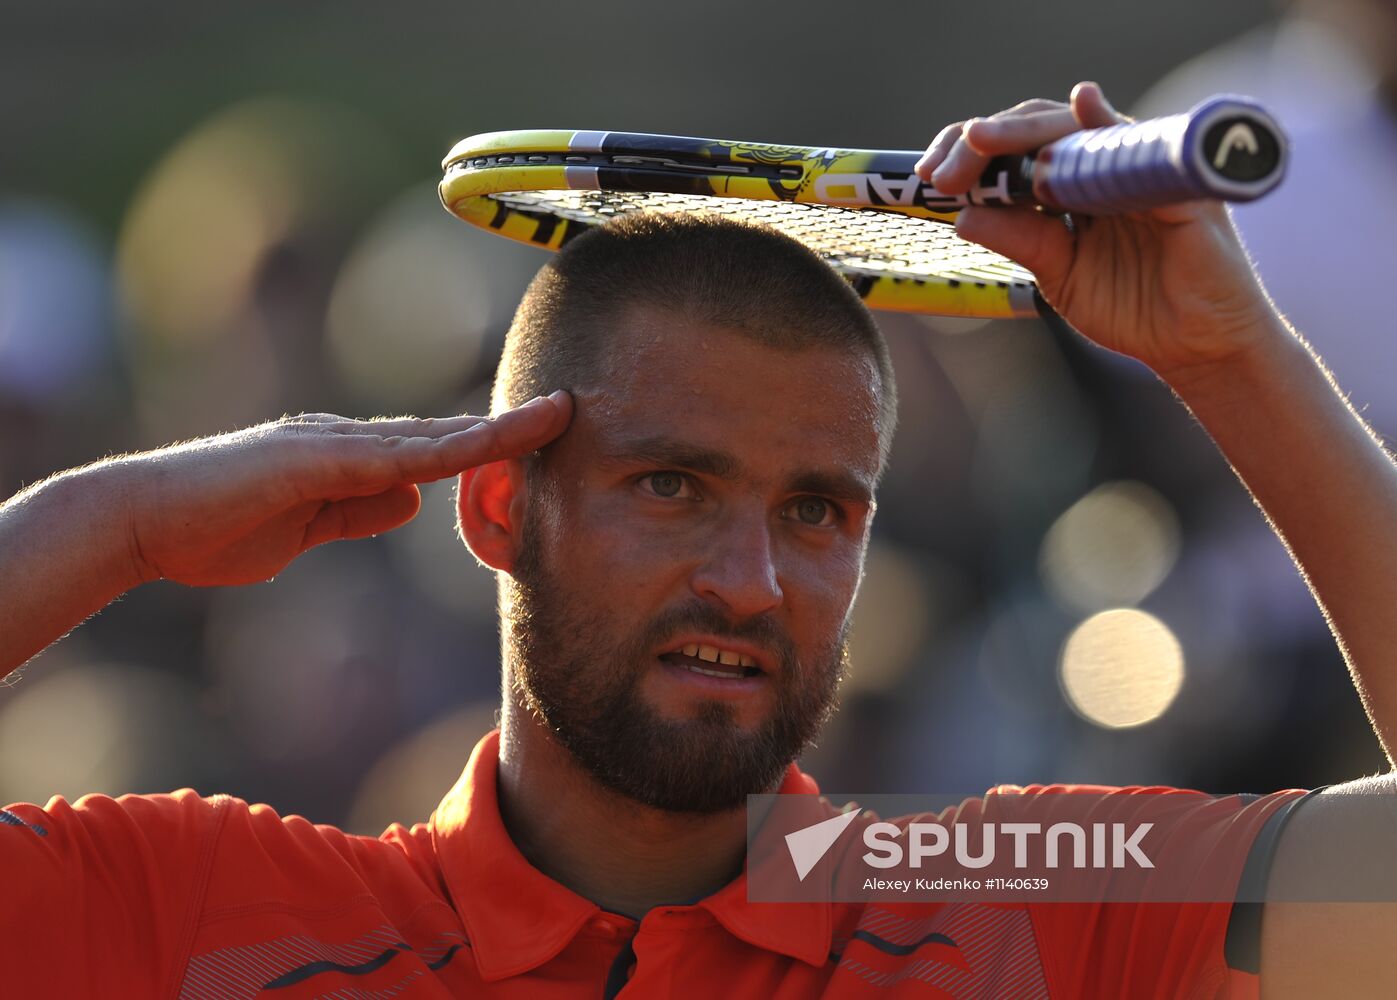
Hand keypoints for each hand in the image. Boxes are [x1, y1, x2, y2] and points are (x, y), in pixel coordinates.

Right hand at [108, 393, 571, 587]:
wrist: (142, 522)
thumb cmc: (216, 528)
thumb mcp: (306, 528)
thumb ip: (358, 512)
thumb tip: (411, 502)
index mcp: (348, 459)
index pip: (434, 451)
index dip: (490, 445)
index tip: (542, 439)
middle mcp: (346, 440)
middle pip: (444, 432)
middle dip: (510, 426)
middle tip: (573, 409)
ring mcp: (327, 444)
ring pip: (427, 436)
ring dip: (492, 429)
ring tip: (553, 416)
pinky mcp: (305, 459)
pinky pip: (385, 457)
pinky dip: (436, 452)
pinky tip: (478, 447)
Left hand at [915, 82, 1280, 378]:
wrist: (1193, 345)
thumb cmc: (1132, 306)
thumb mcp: (1059, 274)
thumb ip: (1021, 239)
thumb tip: (964, 214)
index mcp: (1071, 186)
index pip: (1017, 150)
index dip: (972, 153)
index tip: (929, 177)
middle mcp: (1104, 167)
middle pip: (1040, 129)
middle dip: (986, 141)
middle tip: (947, 167)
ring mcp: (1141, 169)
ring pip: (1079, 127)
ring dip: (1027, 130)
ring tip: (982, 137)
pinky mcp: (1178, 184)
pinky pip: (1142, 147)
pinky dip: (1109, 126)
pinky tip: (1083, 110)